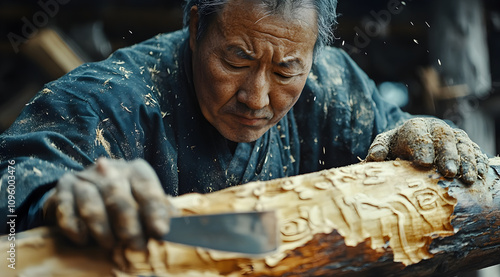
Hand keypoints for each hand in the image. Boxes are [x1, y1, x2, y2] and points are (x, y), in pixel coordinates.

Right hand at [43, 158, 175, 249]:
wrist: (81, 194)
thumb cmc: (121, 202)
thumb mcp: (142, 203)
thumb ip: (158, 211)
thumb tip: (179, 226)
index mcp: (134, 170)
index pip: (146, 186)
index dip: (154, 209)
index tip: (160, 231)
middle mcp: (109, 169)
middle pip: (118, 195)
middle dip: (129, 224)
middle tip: (136, 247)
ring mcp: (83, 178)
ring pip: (91, 202)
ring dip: (101, 228)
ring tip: (109, 246)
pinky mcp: (62, 189)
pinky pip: (66, 209)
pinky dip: (74, 227)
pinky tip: (83, 240)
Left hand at [366, 118, 488, 183]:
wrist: (413, 140)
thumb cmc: (397, 145)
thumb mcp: (385, 143)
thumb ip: (379, 148)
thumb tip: (375, 157)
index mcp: (415, 127)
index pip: (419, 134)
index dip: (422, 147)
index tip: (423, 163)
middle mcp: (436, 129)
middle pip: (445, 138)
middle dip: (448, 155)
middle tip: (448, 172)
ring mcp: (453, 136)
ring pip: (463, 145)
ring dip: (467, 161)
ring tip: (467, 179)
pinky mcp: (465, 145)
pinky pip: (475, 152)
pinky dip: (479, 163)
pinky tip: (479, 176)